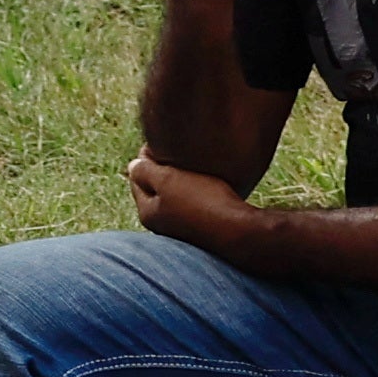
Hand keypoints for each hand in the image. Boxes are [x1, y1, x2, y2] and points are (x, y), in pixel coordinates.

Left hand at [123, 156, 263, 257]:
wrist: (244, 233)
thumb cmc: (204, 203)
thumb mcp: (168, 181)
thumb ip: (146, 171)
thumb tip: (133, 166)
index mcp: (148, 214)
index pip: (137, 178)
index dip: (147, 157)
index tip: (161, 143)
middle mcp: (162, 227)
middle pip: (157, 189)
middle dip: (164, 170)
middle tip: (179, 153)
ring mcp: (183, 231)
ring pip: (177, 197)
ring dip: (184, 182)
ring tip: (196, 167)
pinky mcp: (204, 231)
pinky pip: (196, 206)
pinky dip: (199, 193)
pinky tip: (211, 186)